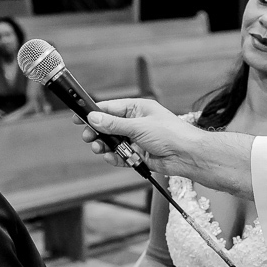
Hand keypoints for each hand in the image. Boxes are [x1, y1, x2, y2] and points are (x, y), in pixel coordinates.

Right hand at [78, 98, 200, 171]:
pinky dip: (116, 158)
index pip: (111, 108)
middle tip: (88, 138)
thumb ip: (114, 124)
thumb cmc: (171, 134)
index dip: (94, 112)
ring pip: (114, 143)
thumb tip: (94, 118)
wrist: (187, 155)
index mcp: (138, 109)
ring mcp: (138, 139)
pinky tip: (112, 158)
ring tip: (100, 149)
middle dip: (98, 133)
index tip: (79, 117)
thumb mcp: (139, 126)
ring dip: (106, 147)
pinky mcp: (140, 154)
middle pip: (109, 127)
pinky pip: (122, 156)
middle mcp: (137, 123)